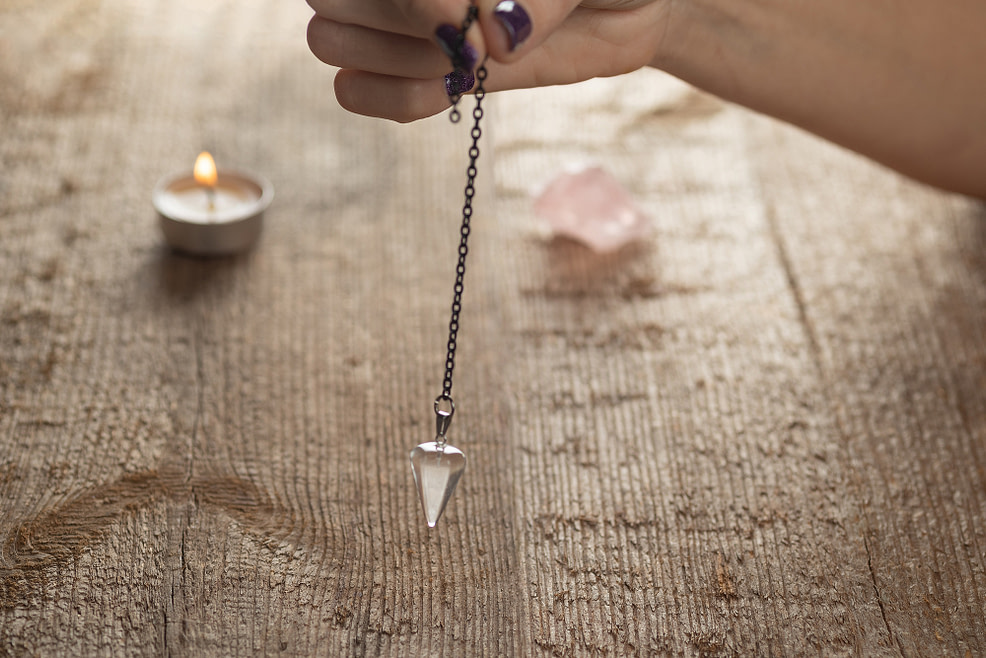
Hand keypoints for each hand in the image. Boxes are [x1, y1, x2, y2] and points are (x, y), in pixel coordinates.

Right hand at [306, 0, 670, 121]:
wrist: (635, 1)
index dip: (413, 0)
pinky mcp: (422, 67)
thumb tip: (495, 38)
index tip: (469, 17)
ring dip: (398, 61)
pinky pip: (359, 92)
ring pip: (330, 39)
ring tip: (473, 58)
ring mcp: (404, 15)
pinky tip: (460, 85)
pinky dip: (398, 99)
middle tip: (473, 38)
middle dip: (399, 24)